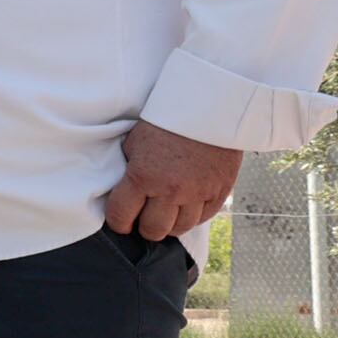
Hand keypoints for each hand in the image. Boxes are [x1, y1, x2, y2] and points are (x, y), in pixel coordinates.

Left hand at [103, 120, 241, 242]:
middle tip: (143, 220)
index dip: (118, 223)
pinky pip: (203, 218)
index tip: (120, 222)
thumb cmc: (165, 121)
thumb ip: (129, 170)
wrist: (208, 107)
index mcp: (142, 177)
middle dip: (144, 228)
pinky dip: (192, 217)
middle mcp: (170, 190)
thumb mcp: (135, 143)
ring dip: (169, 225)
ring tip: (165, 216)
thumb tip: (122, 192)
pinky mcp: (219, 191)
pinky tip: (185, 209)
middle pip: (153, 230)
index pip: (121, 216)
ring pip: (179, 229)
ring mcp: (197, 193)